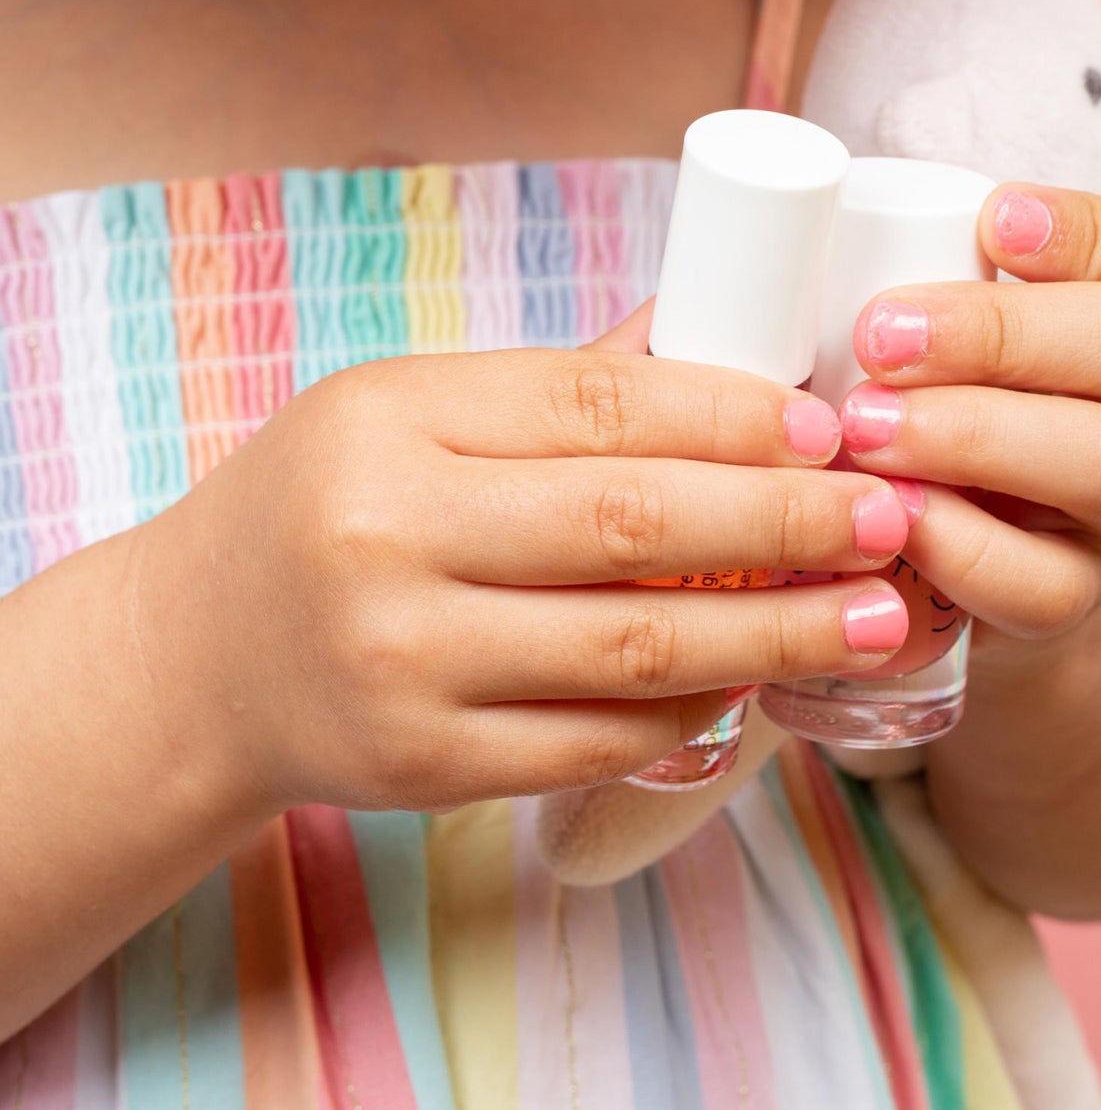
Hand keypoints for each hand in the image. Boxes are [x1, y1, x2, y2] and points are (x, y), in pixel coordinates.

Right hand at [137, 349, 911, 812]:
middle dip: (787, 522)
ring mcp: (407, 662)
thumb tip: (717, 346)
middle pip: (635, 522)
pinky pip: (595, 738)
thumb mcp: (404, 417)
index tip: (831, 432)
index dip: (734, 416)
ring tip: (875, 612)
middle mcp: (391, 537)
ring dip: (775, 631)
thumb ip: (553, 394)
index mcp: (393, 421)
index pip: (598, 404)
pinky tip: (758, 680)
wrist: (199, 660)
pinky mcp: (426, 763)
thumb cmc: (325, 512)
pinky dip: (693, 706)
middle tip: (891, 518)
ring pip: (635, 645)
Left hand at [836, 185, 1100, 650]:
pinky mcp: (1078, 602)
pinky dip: (958, 543)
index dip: (1093, 229)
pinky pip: (1043, 583)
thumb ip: (943, 276)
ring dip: (974, 434)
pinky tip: (890, 513)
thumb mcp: (969, 335)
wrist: (986, 569)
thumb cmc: (961, 409)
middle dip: (1001, 333)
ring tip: (865, 427)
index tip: (992, 221)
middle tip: (879, 336)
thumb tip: (830, 240)